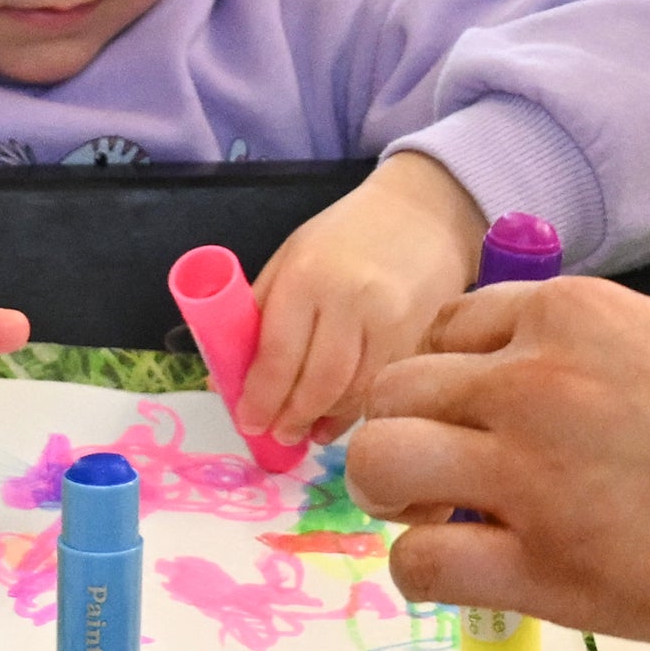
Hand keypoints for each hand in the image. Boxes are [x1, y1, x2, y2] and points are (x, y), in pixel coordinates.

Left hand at [236, 152, 487, 448]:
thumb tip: (225, 376)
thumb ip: (258, 313)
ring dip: (326, 420)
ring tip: (305, 433)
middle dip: (293, 418)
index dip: (261, 397)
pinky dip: (359, 408)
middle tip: (277, 437)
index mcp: (306, 278)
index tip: (247, 424)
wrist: (424, 214)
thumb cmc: (344, 236)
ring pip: (356, 391)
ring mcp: (394, 322)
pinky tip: (340, 418)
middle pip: (319, 381)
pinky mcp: (423, 337)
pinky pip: (385, 385)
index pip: (278, 353)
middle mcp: (352, 301)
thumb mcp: (289, 258)